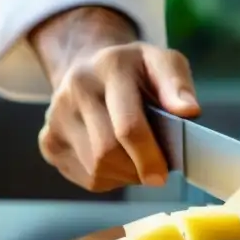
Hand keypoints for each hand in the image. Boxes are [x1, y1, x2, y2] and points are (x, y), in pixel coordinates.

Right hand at [38, 43, 199, 191]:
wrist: (90, 68)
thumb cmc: (136, 71)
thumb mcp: (163, 62)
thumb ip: (178, 84)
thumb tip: (189, 111)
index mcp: (110, 67)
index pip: (127, 125)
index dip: (148, 155)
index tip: (164, 175)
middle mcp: (76, 89)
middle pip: (107, 152)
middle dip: (138, 169)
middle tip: (157, 171)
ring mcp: (56, 116)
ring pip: (96, 169)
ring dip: (126, 175)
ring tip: (139, 160)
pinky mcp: (49, 141)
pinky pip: (86, 177)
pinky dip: (110, 177)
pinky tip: (119, 160)